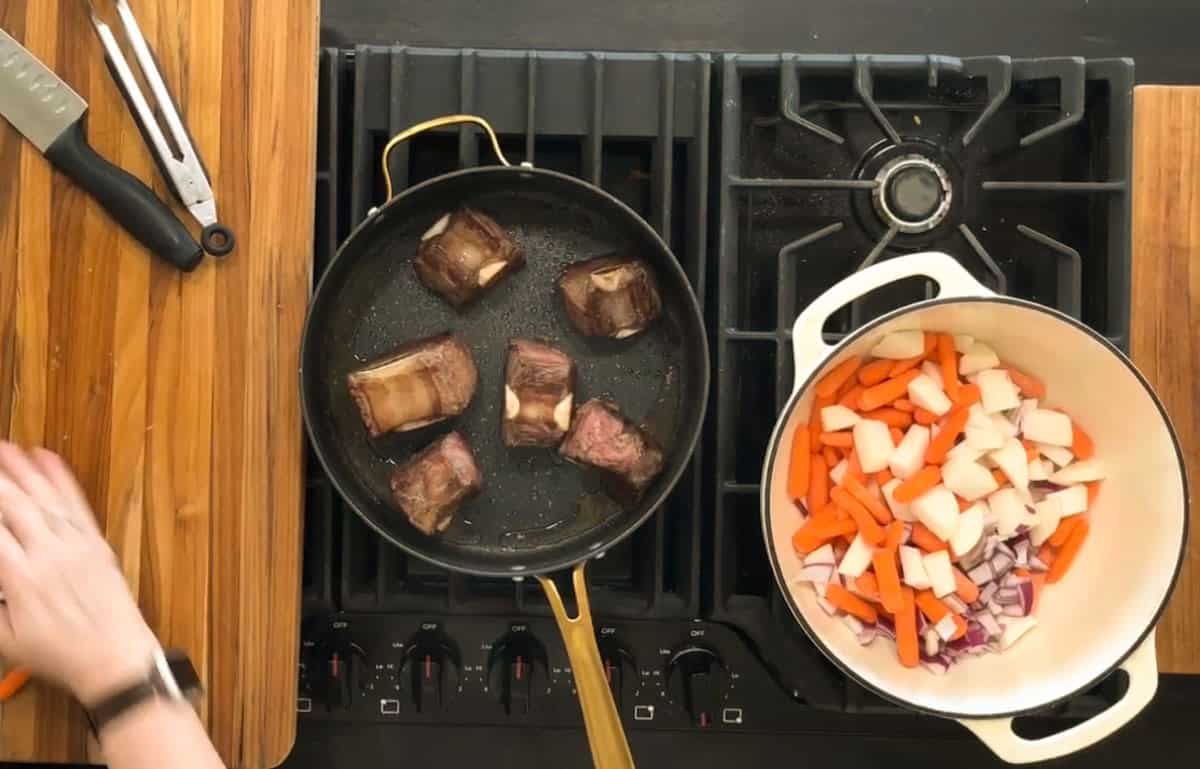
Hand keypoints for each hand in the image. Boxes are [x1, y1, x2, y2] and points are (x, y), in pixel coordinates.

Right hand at [0, 443, 159, 706]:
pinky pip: (76, 503)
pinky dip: (60, 477)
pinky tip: (46, 456)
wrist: (115, 655)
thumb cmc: (57, 652)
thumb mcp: (4, 637)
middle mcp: (49, 552)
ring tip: (2, 446)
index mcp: (20, 577)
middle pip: (12, 505)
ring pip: (44, 497)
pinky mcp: (96, 541)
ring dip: (20, 469)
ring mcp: (76, 543)